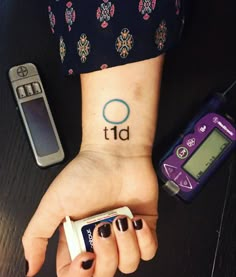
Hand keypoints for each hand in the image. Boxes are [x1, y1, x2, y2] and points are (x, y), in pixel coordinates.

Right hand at [23, 148, 158, 276]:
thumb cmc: (87, 172)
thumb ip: (36, 236)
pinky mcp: (143, 226)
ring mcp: (122, 233)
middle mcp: (100, 238)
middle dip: (106, 255)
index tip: (85, 256)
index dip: (81, 273)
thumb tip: (30, 267)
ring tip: (119, 219)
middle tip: (102, 228)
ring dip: (125, 243)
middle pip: (104, 272)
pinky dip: (144, 239)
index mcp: (77, 236)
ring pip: (128, 264)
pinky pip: (149, 250)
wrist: (116, 154)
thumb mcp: (54, 203)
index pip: (76, 272)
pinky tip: (135, 221)